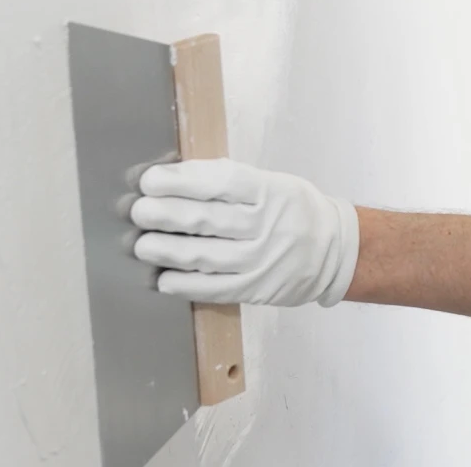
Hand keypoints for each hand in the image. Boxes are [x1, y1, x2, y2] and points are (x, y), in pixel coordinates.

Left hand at [130, 158, 359, 307]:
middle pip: (206, 219)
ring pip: (206, 256)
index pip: (219, 183)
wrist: (333, 250)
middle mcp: (265, 225)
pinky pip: (215, 289)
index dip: (181, 182)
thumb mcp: (271, 183)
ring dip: (168, 251)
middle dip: (165, 215)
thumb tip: (175, 180)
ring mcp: (261, 260)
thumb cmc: (292, 208)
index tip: (150, 180)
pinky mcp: (256, 289)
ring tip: (142, 245)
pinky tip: (163, 279)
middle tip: (137, 211)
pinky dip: (186, 285)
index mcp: (268, 191)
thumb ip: (229, 183)